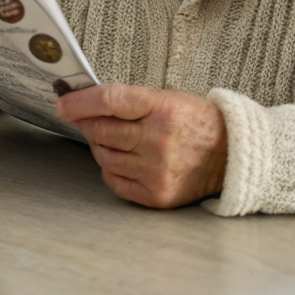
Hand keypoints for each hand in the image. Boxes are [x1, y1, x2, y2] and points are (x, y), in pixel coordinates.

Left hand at [57, 82, 226, 207]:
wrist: (231, 157)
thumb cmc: (194, 122)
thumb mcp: (167, 98)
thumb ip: (128, 101)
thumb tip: (84, 103)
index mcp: (161, 109)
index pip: (109, 101)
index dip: (79, 102)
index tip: (62, 103)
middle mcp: (158, 141)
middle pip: (101, 131)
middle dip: (86, 123)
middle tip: (86, 119)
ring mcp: (157, 171)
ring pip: (103, 156)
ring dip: (100, 146)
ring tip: (116, 140)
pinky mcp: (157, 195)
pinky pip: (114, 180)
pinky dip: (112, 168)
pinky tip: (125, 159)